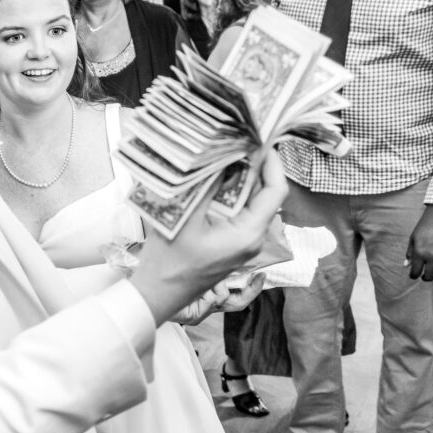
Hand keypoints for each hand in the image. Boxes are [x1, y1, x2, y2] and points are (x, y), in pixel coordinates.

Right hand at [130, 152, 287, 324]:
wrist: (157, 293)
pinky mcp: (230, 242)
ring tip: (226, 152)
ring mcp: (242, 242)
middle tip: (239, 138)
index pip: (275, 190)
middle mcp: (252, 238)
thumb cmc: (169, 262)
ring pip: (250, 201)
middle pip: (264, 193)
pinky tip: (214, 177)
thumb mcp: (185, 216)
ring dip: (240, 177)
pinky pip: (238, 210)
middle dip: (254, 164)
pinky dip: (230, 191)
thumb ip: (207, 184)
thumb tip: (222, 153)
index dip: (272, 161)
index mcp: (248, 233)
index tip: (259, 139)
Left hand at [405, 204, 432, 280]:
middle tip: (424, 276)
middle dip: (426, 278)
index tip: (414, 276)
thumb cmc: (425, 226)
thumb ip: (410, 253)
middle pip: (430, 276)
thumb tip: (406, 265)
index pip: (416, 271)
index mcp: (420, 253)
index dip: (414, 275)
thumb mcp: (413, 238)